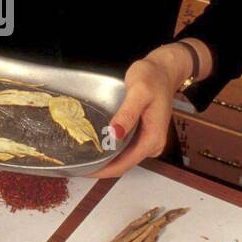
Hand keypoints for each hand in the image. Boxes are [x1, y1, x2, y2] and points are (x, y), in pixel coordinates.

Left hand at [89, 49, 186, 179]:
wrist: (164, 70)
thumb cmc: (152, 78)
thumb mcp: (139, 91)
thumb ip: (127, 114)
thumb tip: (115, 135)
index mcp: (153, 138)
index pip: (125, 164)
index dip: (103, 170)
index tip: (84, 170)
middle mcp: (152, 144)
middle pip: (123, 165)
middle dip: (102, 167)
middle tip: (78, 163)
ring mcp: (148, 140)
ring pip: (123, 158)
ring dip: (105, 159)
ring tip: (83, 155)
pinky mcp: (143, 134)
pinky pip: (125, 148)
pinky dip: (111, 150)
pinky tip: (97, 144)